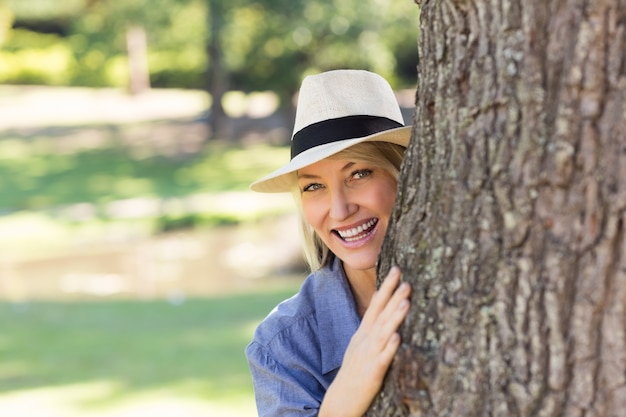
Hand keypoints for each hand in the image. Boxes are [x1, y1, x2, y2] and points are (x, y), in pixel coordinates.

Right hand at [319, 266, 410, 416]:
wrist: (341, 399)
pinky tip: (398, 337)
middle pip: (381, 314)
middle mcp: (366, 340)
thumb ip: (373, 329)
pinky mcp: (374, 372)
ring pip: (384, 332)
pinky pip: (383, 358)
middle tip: (406, 279)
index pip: (376, 304)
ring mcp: (369, 355)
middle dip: (393, 296)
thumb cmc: (354, 371)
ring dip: (395, 317)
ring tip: (406, 302)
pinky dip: (390, 347)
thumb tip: (388, 312)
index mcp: (364, 332)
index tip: (397, 270)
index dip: (386, 287)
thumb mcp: (361, 345)